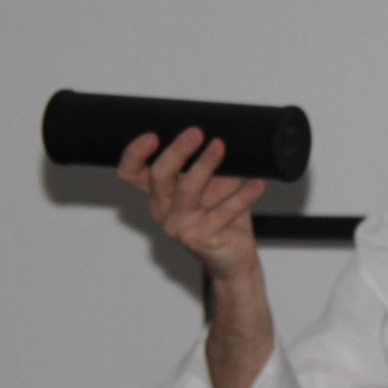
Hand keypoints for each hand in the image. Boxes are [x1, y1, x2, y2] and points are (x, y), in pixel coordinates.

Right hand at [117, 128, 266, 284]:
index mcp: (159, 194)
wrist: (234, 256)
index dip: (134, 154)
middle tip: (196, 133)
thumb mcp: (212, 183)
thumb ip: (207, 161)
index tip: (152, 135)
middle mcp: (163, 211)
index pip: (131, 174)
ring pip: (187, 190)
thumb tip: (217, 132)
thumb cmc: (221, 217)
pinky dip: (242, 195)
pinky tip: (257, 183)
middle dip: (177, 151)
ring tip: (221, 147)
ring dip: (205, 165)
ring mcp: (180, 227)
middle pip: (158, 177)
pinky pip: (223, 212)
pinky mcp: (202, 239)